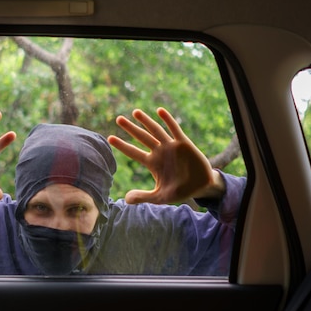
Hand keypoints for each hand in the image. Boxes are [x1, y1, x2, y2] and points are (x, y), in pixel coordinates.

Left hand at [107, 107, 224, 203]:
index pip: (133, 152)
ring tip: (135, 112)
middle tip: (118, 119)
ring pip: (156, 130)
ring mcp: (171, 146)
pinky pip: (174, 129)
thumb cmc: (180, 191)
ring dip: (146, 121)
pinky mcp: (184, 144)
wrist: (201, 187)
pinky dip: (167, 120)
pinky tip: (159, 111)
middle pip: (142, 137)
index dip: (122, 145)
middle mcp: (159, 152)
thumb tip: (125, 200)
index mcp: (152, 163)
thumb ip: (143, 197)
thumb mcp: (160, 197)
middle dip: (130, 128)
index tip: (109, 138)